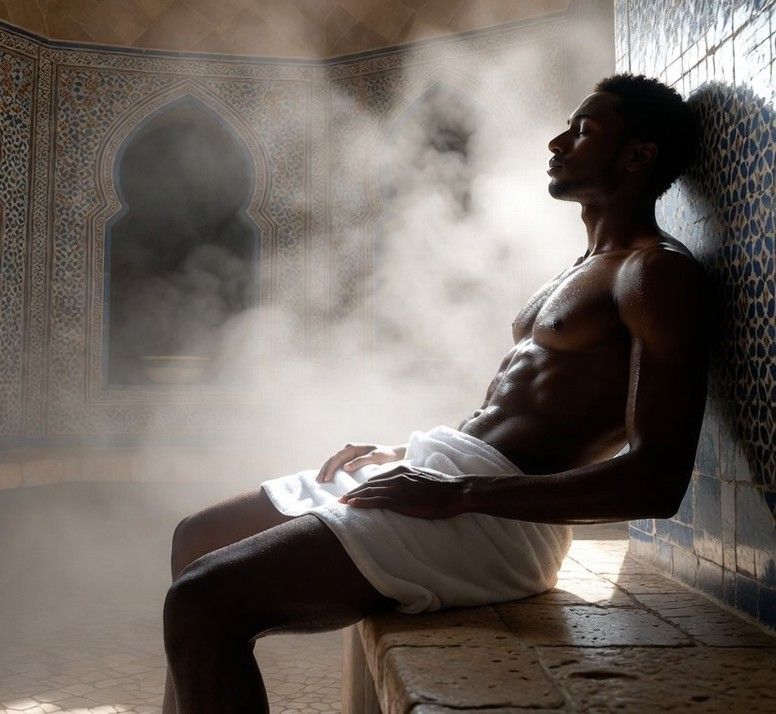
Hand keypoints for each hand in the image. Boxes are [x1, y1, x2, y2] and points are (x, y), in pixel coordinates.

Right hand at [316, 442, 406, 482]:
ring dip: (325, 471)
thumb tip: (345, 467)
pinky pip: (337, 466)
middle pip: (332, 460)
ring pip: (333, 462)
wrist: (393, 454)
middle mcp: (348, 450)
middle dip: (324, 470)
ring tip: (318, 481)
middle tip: (318, 482)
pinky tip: (326, 478)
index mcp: (352, 448)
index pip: (337, 458)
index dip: (330, 468)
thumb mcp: (375, 457)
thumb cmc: (385, 455)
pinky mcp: (350, 460)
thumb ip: (360, 461)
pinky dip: (330, 471)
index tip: (326, 478)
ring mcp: (348, 455)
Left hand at [339, 464, 467, 518]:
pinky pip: (377, 501)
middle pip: (370, 484)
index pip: (378, 478)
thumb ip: (412, 481)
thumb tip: (408, 489)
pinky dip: (362, 502)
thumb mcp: (424, 479)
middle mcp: (397, 476)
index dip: (364, 486)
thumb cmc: (444, 488)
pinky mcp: (401, 500)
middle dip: (354, 491)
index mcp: (402, 470)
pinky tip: (352, 505)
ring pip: (370, 491)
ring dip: (354, 497)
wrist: (456, 492)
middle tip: (341, 499)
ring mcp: (398, 488)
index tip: (355, 492)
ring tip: (341, 503)